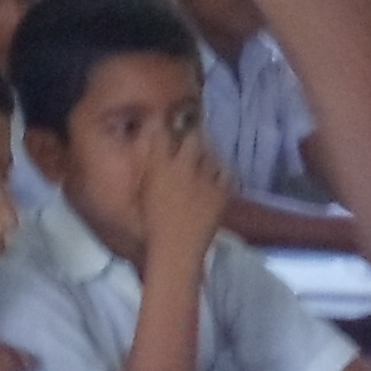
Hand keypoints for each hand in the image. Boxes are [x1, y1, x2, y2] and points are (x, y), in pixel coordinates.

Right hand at [137, 127, 231, 275]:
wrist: (176, 249)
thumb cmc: (152, 224)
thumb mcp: (144, 191)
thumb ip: (150, 167)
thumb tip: (153, 149)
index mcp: (158, 166)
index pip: (161, 132)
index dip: (165, 123)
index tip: (167, 121)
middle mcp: (182, 166)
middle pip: (191, 136)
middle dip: (191, 132)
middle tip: (190, 134)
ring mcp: (205, 178)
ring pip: (210, 152)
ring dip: (207, 149)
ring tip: (205, 152)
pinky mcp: (221, 191)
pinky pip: (226, 171)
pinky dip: (221, 169)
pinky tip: (217, 171)